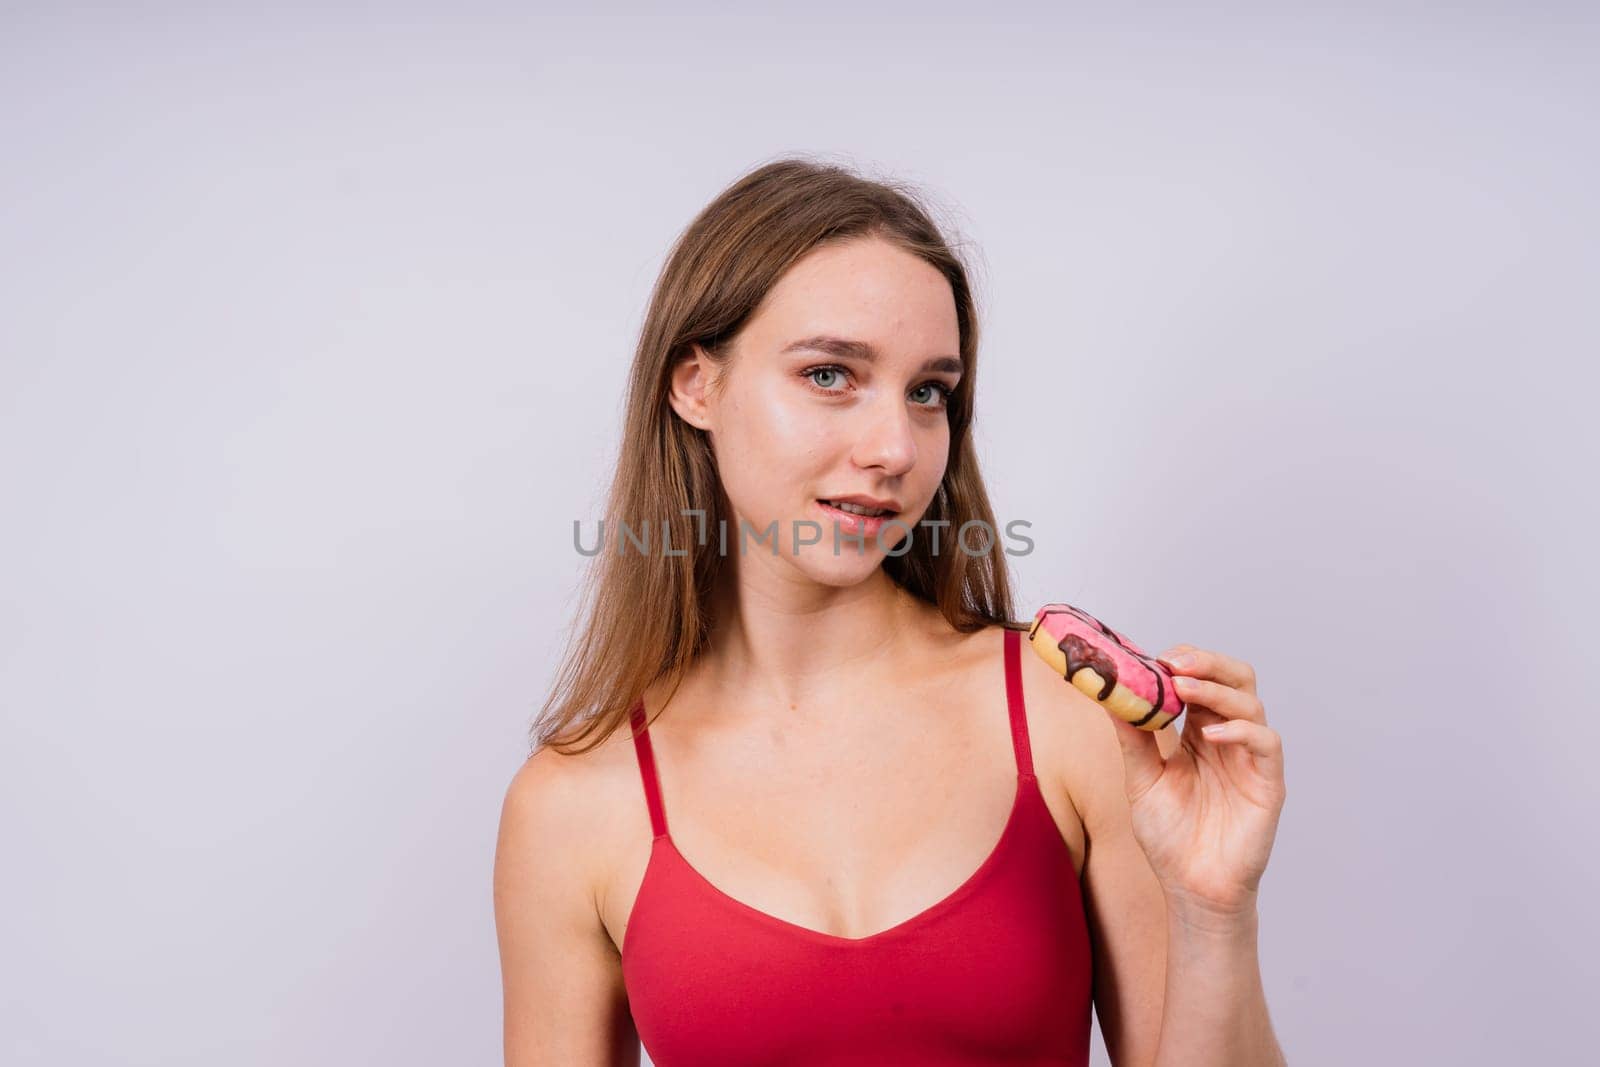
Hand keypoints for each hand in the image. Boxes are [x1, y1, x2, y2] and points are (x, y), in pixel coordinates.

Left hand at [1106, 644, 1286, 921]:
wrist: (1191, 887)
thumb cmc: (1169, 835)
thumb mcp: (1141, 779)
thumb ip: (1132, 739)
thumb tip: (1108, 693)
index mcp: (1199, 733)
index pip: (1201, 681)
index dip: (1183, 664)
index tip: (1153, 658)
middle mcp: (1228, 739)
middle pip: (1235, 680)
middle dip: (1207, 663)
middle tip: (1175, 662)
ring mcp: (1250, 759)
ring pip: (1250, 704)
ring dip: (1217, 690)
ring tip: (1185, 688)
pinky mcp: (1268, 784)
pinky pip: (1267, 744)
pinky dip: (1242, 731)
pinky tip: (1211, 735)